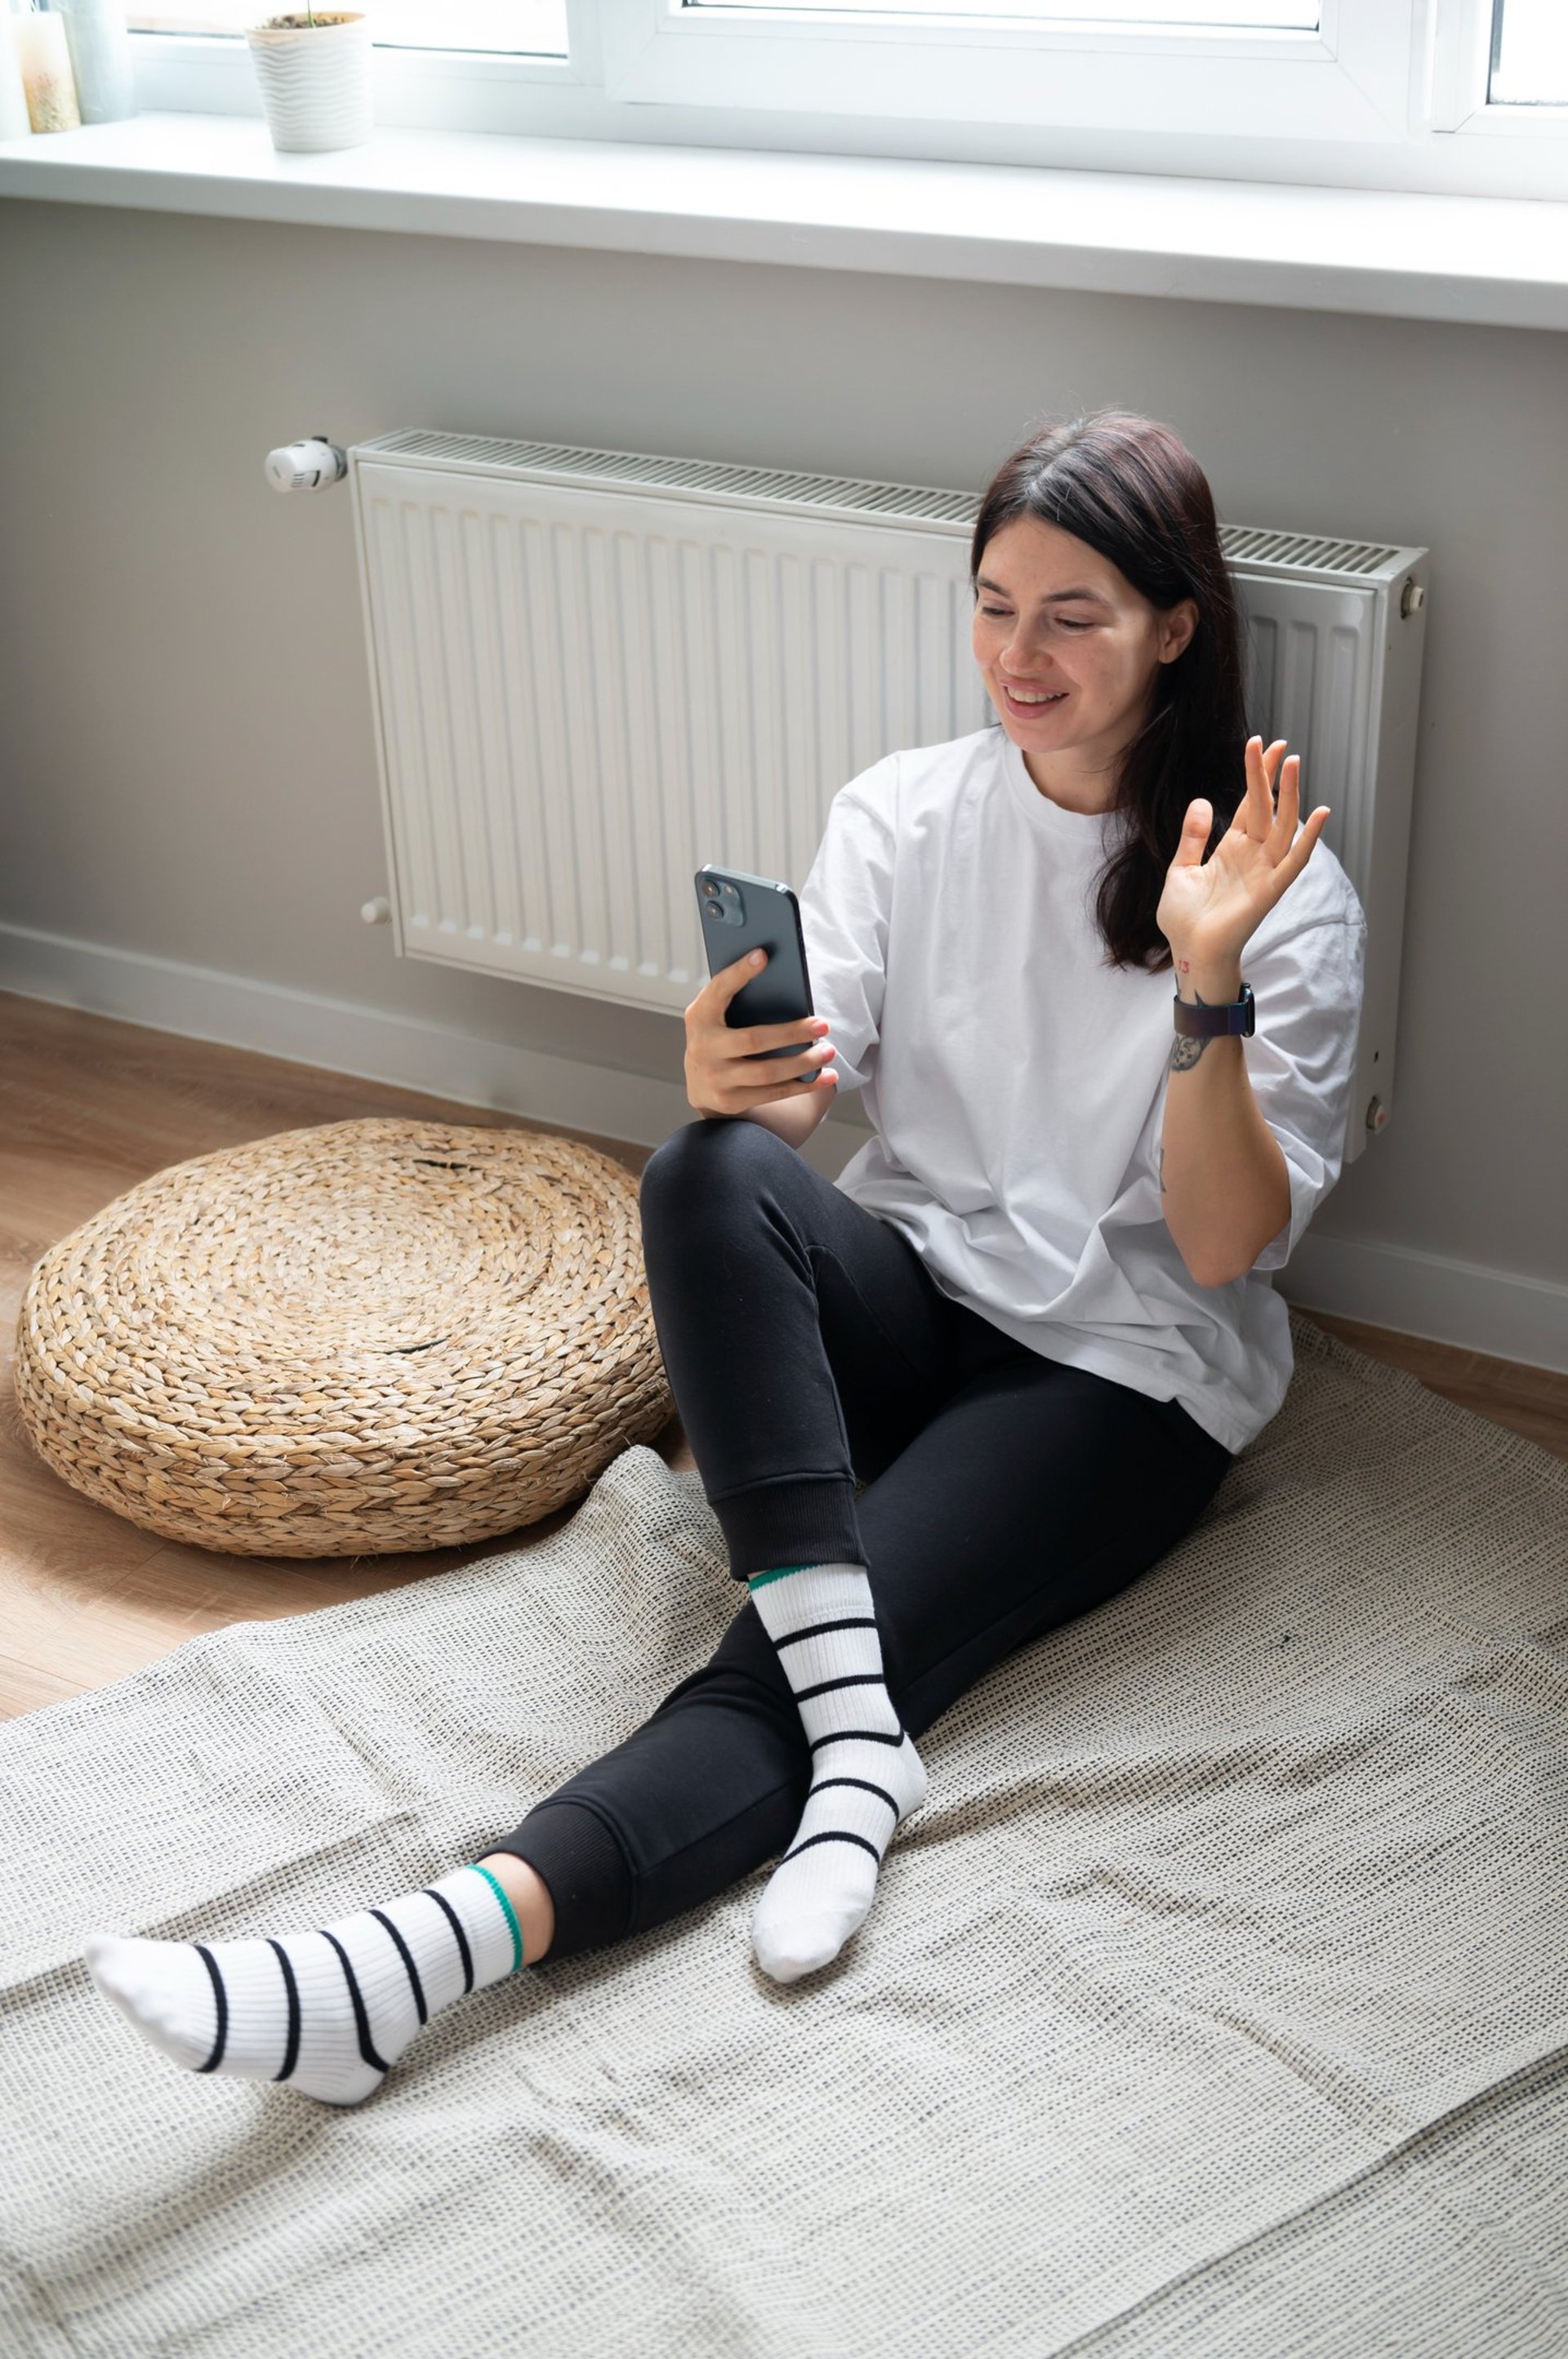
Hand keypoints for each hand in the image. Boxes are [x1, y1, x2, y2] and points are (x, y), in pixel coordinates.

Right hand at [683, 948, 837, 1117]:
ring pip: (767, 1072)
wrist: (701, 1087)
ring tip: (828, 1052)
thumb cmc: (720, 1039)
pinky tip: (825, 1076)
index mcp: (700, 1016)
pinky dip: (803, 1086)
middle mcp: (703, 1047)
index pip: (718, 989)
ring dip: (803, 1062)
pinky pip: (773, 1093)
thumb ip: (738, 1000)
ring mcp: (715, 1077)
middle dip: (792, 1033)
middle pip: (753, 1040)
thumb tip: (780, 978)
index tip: (763, 955)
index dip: (738, 972)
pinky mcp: (729, 1101)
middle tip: (823, 1024)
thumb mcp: (718, 1016)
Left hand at [1156, 736, 1330, 972]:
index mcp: (1231, 848)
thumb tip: (1202, 801)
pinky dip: (1309, 838)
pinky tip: (1321, 812)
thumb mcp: (1181, 870)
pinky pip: (1294, 861)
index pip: (1249, 804)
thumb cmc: (1184, 919)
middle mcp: (1252, 855)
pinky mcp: (1269, 890)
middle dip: (1272, 775)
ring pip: (1283, 825)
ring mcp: (1263, 871)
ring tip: (1294, 762)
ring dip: (1290, 795)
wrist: (1188, 953)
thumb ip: (1193, 837)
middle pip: (1266, 806)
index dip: (1256, 775)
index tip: (1259, 745)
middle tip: (1279, 743)